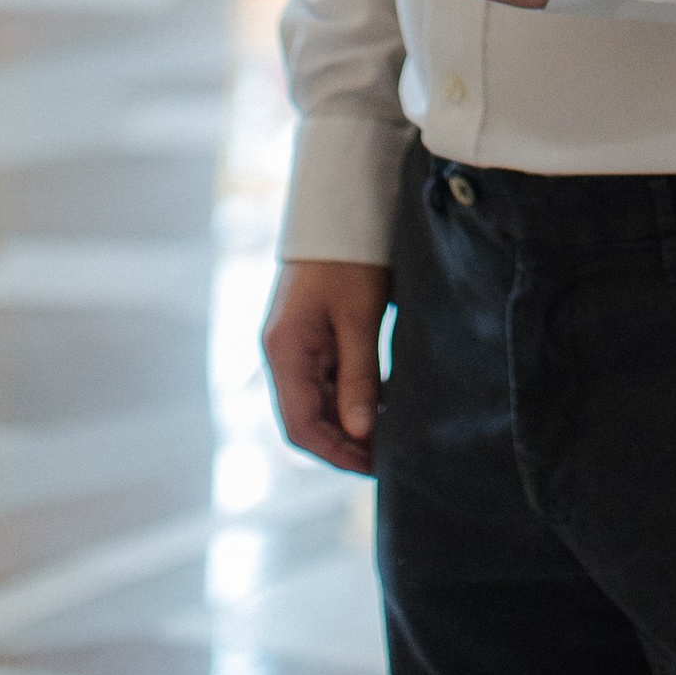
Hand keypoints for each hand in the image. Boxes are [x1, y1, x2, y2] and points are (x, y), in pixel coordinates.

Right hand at [263, 256, 391, 475]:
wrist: (342, 206)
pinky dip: (353, 396)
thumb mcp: (360, 316)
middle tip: (391, 457)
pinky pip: (328, 380)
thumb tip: (360, 434)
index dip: (337, 453)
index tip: (375, 467)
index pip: (301, 426)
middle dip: (346, 443)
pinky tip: (385, 401)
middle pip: (308, 418)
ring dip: (351, 421)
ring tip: (393, 435)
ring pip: (319, 402)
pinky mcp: (312, 335)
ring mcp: (295, 345)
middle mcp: (282, 354)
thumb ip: (359, 376)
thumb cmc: (350, 256)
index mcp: (284, 352)